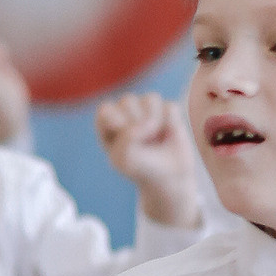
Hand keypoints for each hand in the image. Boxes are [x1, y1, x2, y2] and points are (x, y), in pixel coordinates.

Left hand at [96, 92, 201, 227]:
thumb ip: (127, 138)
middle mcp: (123, 110)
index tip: (124, 142)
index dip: (118, 124)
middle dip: (136, 124)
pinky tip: (167, 134)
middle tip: (142, 142)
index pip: (106, 110)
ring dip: (155, 122)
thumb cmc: (139, 167)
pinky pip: (169, 107)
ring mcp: (146, 108)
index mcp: (105, 121)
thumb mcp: (124, 158)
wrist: (168, 177)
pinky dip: (170, 123)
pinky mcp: (167, 109)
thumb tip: (147, 122)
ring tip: (154, 137)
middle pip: (128, 100)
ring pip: (150, 99)